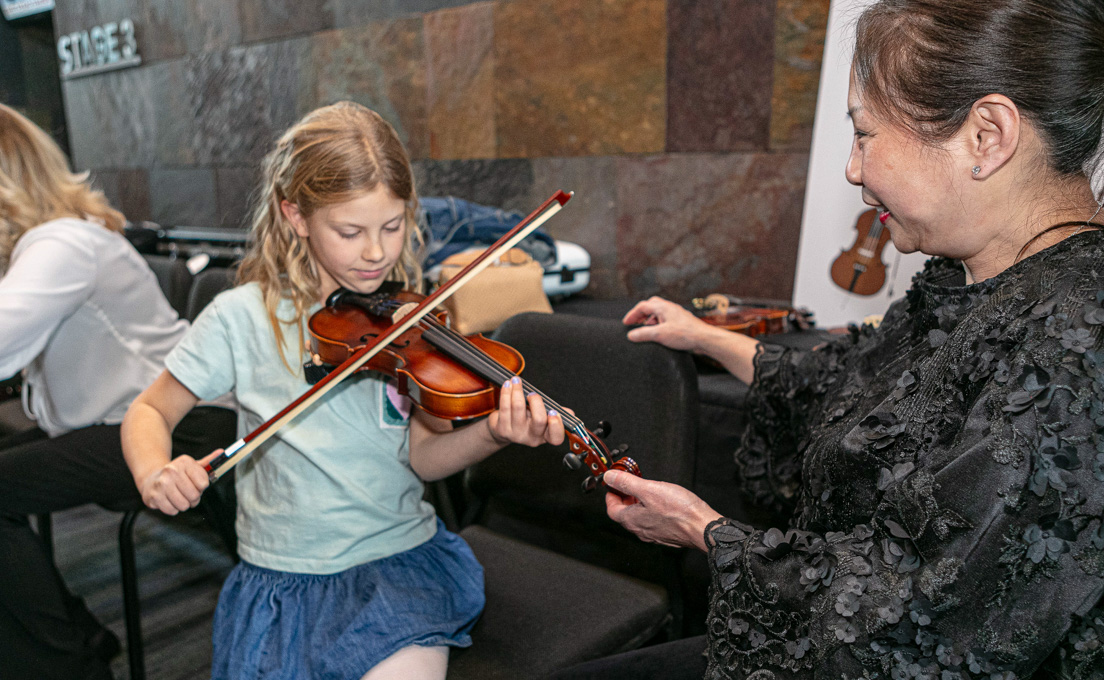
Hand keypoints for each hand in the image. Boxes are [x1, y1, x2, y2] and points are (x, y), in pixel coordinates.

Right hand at [139, 449, 219, 515]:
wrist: (151, 479)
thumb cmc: (177, 474)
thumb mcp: (192, 466)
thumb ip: (208, 461)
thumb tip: (222, 452)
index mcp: (185, 462)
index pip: (204, 484)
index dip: (201, 488)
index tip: (195, 484)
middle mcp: (172, 470)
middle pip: (194, 496)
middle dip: (193, 498)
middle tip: (186, 493)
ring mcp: (162, 483)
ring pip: (183, 505)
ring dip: (183, 504)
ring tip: (178, 496)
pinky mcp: (154, 496)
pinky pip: (172, 511)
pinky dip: (173, 509)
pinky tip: (169, 500)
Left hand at [486, 376, 566, 447]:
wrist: (503, 429)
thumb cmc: (526, 419)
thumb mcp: (542, 417)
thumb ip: (555, 412)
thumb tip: (569, 413)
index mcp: (546, 435)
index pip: (556, 437)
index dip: (556, 425)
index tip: (553, 412)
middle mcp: (532, 438)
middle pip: (539, 420)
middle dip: (536, 401)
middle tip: (532, 393)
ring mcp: (517, 435)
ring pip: (518, 408)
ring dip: (517, 390)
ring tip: (516, 381)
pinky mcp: (503, 430)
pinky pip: (505, 407)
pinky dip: (506, 392)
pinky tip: (508, 385)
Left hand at [603, 470, 722, 551]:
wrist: (702, 528)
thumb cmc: (679, 511)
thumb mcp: (649, 489)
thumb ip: (627, 483)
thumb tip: (610, 477)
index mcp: (632, 520)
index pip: (612, 509)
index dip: (610, 495)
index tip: (613, 485)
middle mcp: (640, 530)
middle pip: (624, 515)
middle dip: (624, 499)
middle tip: (628, 487)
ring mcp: (653, 535)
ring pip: (638, 519)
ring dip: (637, 505)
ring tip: (645, 492)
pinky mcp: (666, 535)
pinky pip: (651, 523)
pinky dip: (649, 511)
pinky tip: (660, 504)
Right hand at [622, 296, 712, 351]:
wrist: (704, 339)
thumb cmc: (685, 334)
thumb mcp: (660, 335)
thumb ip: (643, 334)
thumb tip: (631, 335)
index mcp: (663, 307)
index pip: (643, 306)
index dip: (632, 314)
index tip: (626, 323)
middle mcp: (670, 308)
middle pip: (651, 306)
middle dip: (641, 314)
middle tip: (635, 323)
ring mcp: (676, 315)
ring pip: (659, 313)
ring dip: (650, 320)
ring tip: (646, 331)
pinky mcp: (681, 323)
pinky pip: (666, 320)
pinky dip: (658, 325)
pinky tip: (659, 335)